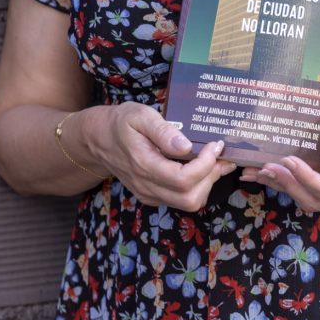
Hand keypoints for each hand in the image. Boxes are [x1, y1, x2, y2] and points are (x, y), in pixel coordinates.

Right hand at [87, 103, 235, 209]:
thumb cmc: (121, 123)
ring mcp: (149, 194)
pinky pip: (181, 200)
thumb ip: (162, 131)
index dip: (205, 165)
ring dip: (207, 183)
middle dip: (212, 177)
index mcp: (144, 165)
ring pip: (188, 203)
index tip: (215, 144)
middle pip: (190, 198)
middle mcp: (147, 186)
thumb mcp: (140, 116)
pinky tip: (202, 166)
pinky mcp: (152, 195)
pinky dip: (198, 186)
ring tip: (216, 160)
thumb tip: (186, 146)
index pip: (183, 179)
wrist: (99, 139)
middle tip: (221, 155)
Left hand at [239, 96, 319, 212]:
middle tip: (266, 167)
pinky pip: (306, 188)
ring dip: (282, 186)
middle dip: (288, 184)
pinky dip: (286, 182)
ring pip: (306, 197)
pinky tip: (266, 173)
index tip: (288, 160)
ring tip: (258, 172)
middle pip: (314, 198)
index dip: (305, 178)